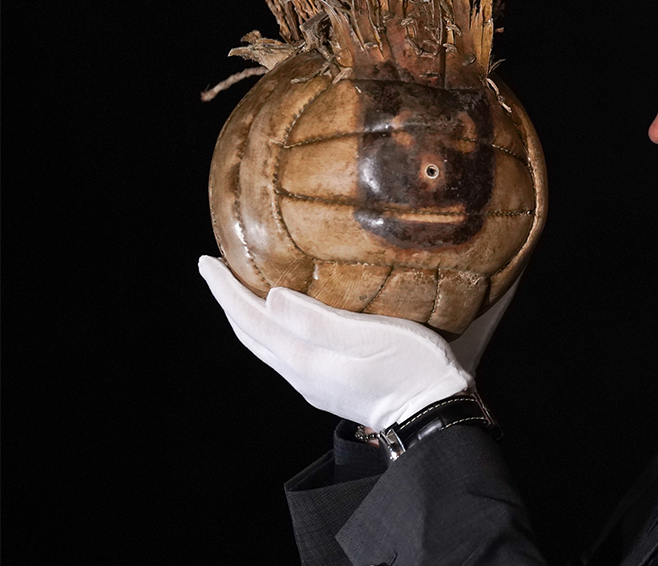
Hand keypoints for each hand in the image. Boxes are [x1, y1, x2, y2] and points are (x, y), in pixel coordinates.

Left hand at [200, 256, 506, 430]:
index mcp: (305, 359)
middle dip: (228, 301)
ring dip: (246, 316)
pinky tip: (281, 320)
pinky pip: (283, 353)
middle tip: (214, 268)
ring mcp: (314, 384)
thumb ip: (319, 320)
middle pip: (251, 335)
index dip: (225, 290)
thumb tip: (270, 298)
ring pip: (265, 346)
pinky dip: (269, 330)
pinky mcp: (329, 386)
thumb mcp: (370, 337)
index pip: (251, 319)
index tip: (205, 261)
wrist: (433, 415)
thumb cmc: (411, 369)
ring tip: (240, 289)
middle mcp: (301, 374)